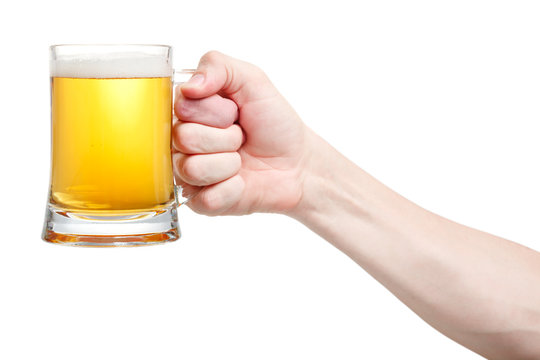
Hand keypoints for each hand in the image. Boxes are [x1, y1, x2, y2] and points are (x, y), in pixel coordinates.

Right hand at [173, 51, 312, 214]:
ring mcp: (189, 175)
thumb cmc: (274, 123)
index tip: (235, 113)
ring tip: (240, 160)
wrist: (298, 163)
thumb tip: (188, 86)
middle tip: (241, 138)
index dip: (217, 110)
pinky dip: (233, 189)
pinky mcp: (202, 203)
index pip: (183, 107)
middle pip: (184, 138)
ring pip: (192, 169)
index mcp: (188, 112)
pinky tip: (241, 182)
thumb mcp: (252, 81)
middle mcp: (182, 143)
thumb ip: (217, 66)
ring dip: (228, 163)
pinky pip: (206, 198)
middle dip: (226, 136)